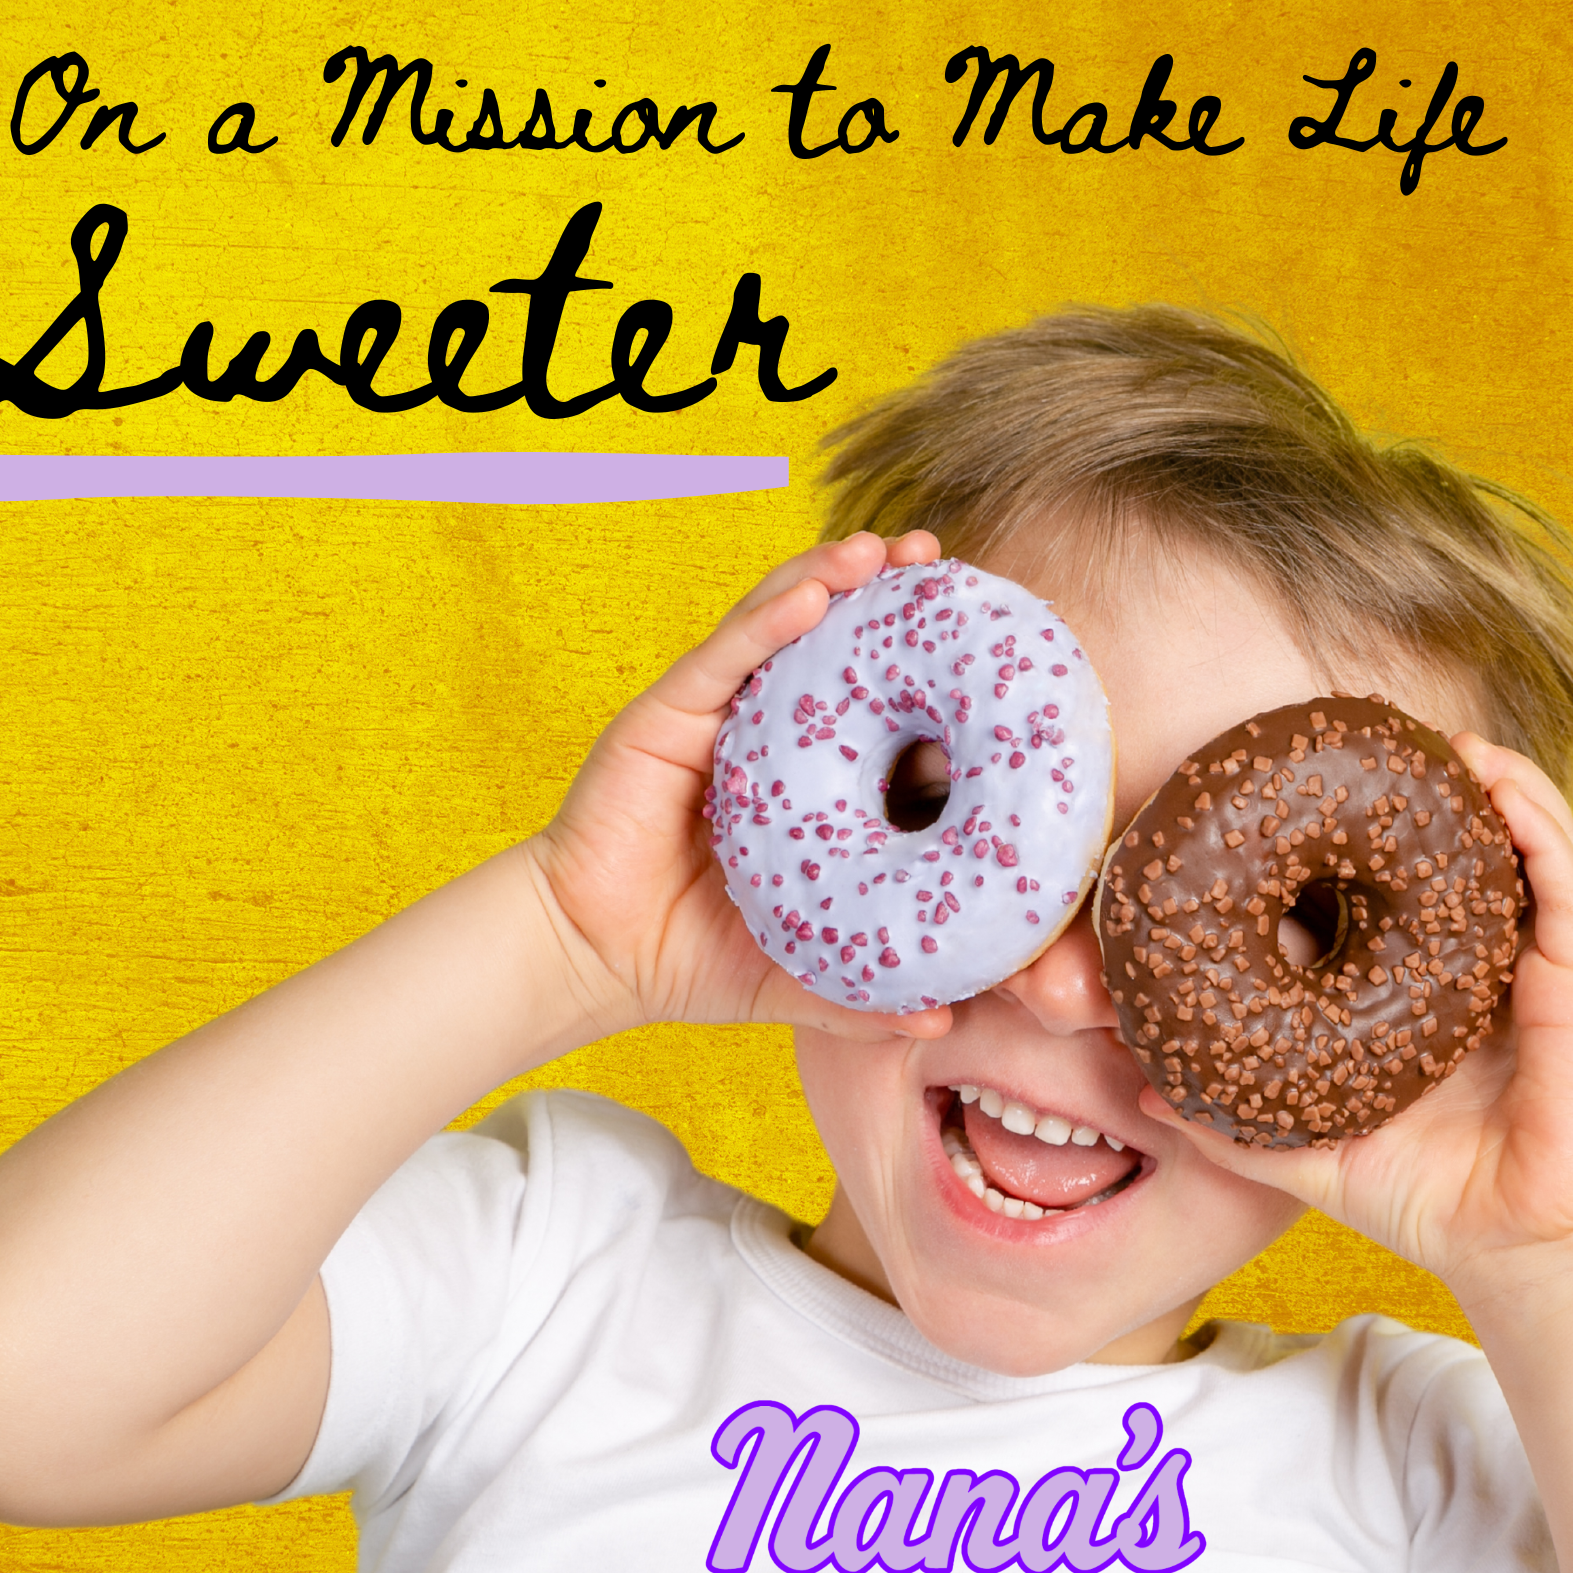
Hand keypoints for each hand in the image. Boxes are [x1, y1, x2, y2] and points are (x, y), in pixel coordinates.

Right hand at [530, 530, 954, 1044]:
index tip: (982, 641)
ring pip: (777, 628)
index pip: (866, 708)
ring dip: (833, 579)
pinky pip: (724, 657)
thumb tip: (948, 1020)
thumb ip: (864, 993)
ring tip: (888, 552)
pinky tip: (816, 592)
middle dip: (885, 596)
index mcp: (796, 781)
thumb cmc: (683, 957)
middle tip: (943, 562)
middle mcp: (758, 734)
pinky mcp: (666, 717)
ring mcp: (713, 718)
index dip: (918, 669)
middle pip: (827, 645)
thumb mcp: (795, 972)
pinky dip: (770, 619)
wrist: (590, 960)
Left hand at [1139, 733, 1572, 1312]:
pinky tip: (1501, 784)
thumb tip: (1143, 1084)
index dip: (1348, 847)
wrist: (1518, 1253)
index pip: (1380, 902)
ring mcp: (1532, 971)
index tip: (1301, 794)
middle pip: (1453, 860)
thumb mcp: (1310, 1149)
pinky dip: (1536, 827)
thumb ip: (1229, 1122)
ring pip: (1518, 852)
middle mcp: (1475, 970)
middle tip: (1375, 741)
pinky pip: (1563, 887)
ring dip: (1489, 786)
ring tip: (1448, 741)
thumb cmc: (1422, 1198)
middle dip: (1425, 796)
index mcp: (1415, 995)